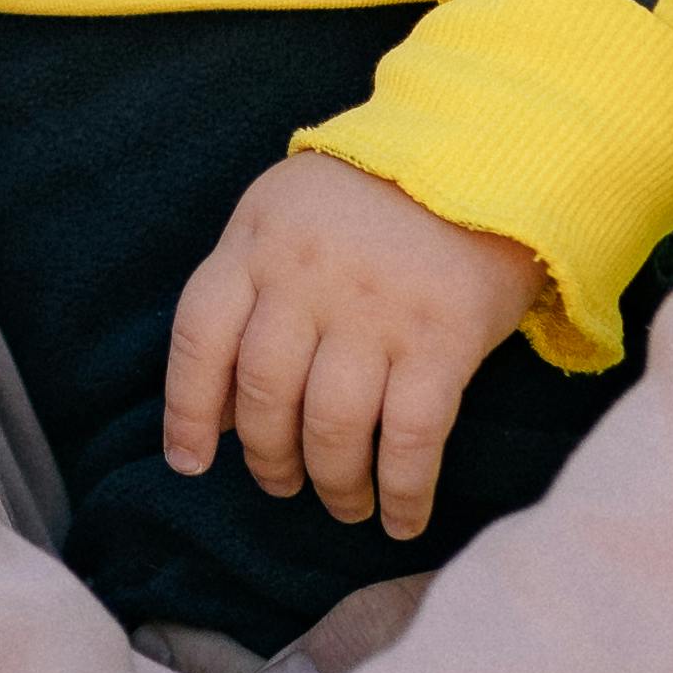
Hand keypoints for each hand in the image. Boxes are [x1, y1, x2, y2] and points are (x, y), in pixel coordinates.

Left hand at [162, 160, 547, 536]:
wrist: (485, 152)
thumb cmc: (375, 194)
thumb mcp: (288, 210)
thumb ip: (251, 285)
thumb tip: (221, 406)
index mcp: (257, 242)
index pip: (199, 339)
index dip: (187, 411)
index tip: (191, 462)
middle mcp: (306, 279)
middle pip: (264, 395)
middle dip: (268, 458)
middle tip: (282, 483)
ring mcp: (374, 311)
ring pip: (330, 427)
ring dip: (333, 483)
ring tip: (342, 504)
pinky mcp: (442, 337)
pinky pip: (410, 437)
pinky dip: (402, 492)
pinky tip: (400, 520)